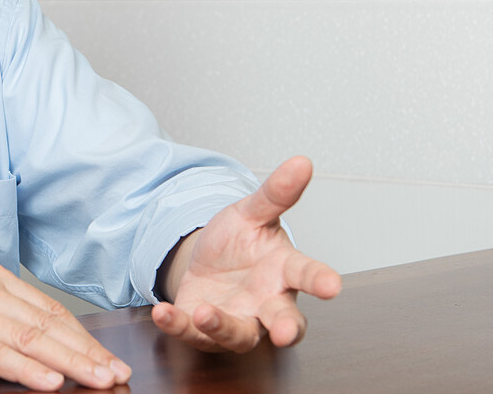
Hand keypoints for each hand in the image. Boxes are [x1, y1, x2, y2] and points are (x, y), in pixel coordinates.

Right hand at [0, 260, 129, 389]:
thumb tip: (46, 349)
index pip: (48, 310)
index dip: (83, 339)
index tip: (110, 362)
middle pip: (45, 324)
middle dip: (86, 354)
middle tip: (117, 377)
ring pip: (27, 338)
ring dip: (68, 364)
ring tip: (97, 382)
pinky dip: (25, 369)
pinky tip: (49, 382)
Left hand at [151, 156, 341, 351]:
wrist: (207, 262)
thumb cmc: (240, 242)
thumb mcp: (251, 212)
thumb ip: (275, 193)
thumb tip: (301, 161)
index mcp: (283, 270)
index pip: (307, 274)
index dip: (320, 280)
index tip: (332, 285)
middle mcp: (267, 302)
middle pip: (285, 320)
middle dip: (287, 328)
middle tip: (286, 333)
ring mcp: (239, 320)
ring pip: (239, 335)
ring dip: (222, 327)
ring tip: (204, 313)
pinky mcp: (206, 331)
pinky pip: (194, 334)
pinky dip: (178, 325)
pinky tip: (163, 312)